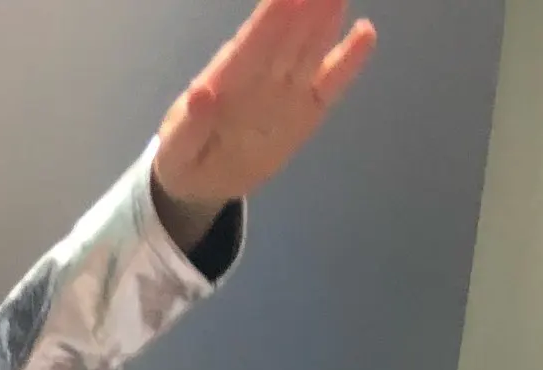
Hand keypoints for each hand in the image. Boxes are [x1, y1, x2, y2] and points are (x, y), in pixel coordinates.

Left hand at [154, 0, 377, 245]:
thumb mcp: (177, 152)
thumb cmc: (184, 158)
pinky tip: (365, 33)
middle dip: (306, 5)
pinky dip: (346, 63)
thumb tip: (200, 93)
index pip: (253, 44)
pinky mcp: (304, 111)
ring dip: (326, 19)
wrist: (202, 180)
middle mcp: (260, 78)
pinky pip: (328, 86)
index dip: (271, 17)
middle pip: (287, 36)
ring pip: (309, 50)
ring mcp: (284, 92)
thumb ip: (188, 128)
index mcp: (226, 82)